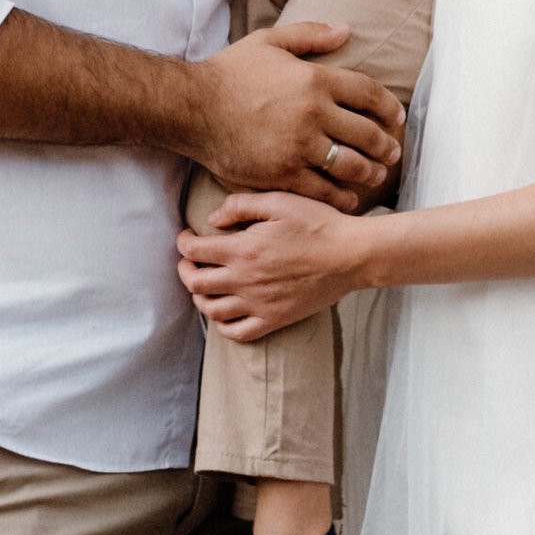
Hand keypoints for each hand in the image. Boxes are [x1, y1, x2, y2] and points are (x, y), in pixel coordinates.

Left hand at [178, 189, 366, 338]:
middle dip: (185, 270)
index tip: (187, 236)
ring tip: (204, 285)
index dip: (183, 242)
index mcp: (244, 249)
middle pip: (195, 283)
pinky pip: (237, 332)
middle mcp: (246, 280)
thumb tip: (211, 220)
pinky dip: (222, 325)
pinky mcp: (274, 319)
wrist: (351, 255)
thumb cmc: (318, 223)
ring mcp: (259, 304)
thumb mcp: (279, 201)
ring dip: (199, 297)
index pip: (194, 251)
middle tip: (189, 260)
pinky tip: (224, 311)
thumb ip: (240, 206)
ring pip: (211, 310)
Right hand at [192, 23, 403, 212]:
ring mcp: (299, 146)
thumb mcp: (269, 41)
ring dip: (370, 173)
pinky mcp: (282, 174)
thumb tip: (346, 31)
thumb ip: (310, 35)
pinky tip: (348, 198)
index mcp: (315, 78)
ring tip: (377, 176)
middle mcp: (313, 113)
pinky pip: (322, 189)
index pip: (369, 93)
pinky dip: (341, 196)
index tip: (397, 118)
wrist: (192, 107)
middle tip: (393, 154)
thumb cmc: (229, 72)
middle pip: (367, 133)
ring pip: (351, 165)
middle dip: (386, 146)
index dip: (389, 108)